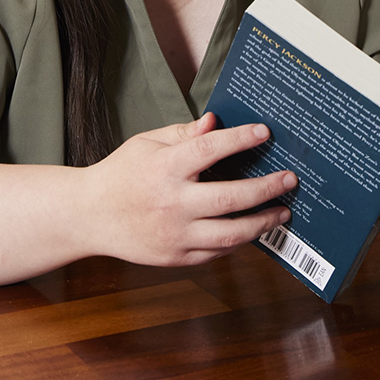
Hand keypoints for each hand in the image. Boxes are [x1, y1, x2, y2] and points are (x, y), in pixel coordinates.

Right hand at [83, 112, 296, 267]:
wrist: (89, 216)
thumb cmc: (120, 174)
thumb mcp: (146, 143)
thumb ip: (183, 134)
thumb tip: (215, 122)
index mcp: (163, 167)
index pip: (209, 149)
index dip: (240, 139)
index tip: (264, 133)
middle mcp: (171, 203)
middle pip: (230, 197)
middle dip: (266, 187)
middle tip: (289, 179)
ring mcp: (174, 234)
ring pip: (230, 233)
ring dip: (262, 222)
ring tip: (282, 211)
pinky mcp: (176, 257)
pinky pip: (217, 252)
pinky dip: (239, 240)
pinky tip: (252, 228)